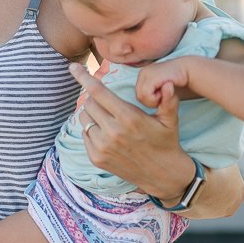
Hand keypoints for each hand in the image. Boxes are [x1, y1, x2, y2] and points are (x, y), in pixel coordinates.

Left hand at [69, 62, 190, 201]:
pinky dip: (90, 129)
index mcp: (129, 118)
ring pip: (84, 119)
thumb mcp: (170, 120)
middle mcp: (113, 132)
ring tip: (106, 117)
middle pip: (89, 103)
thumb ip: (168, 99)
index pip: (99, 92)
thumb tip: (167, 82)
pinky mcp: (96, 158)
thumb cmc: (166, 142)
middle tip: (106, 102)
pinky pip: (84, 135)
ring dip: (91, 114)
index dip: (84, 77)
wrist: (163, 175)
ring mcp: (102, 147)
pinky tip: (105, 132)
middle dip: (94, 98)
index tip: (73, 67)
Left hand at [134, 58, 189, 108]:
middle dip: (152, 102)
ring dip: (155, 100)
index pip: (139, 94)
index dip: (151, 100)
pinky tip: (166, 92)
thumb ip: (153, 94)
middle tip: (165, 96)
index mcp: (143, 75)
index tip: (162, 96)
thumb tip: (144, 101)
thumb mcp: (163, 89)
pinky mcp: (151, 76)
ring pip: (142, 96)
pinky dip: (156, 98)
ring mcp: (146, 73)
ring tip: (166, 93)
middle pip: (139, 96)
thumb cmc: (178, 83)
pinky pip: (147, 94)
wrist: (189, 71)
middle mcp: (143, 73)